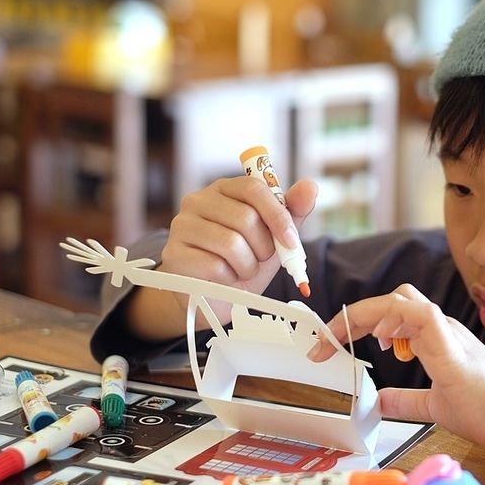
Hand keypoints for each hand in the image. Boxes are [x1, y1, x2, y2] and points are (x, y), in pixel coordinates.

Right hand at [124, 175, 316, 340]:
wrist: (215, 296)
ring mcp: (181, 226)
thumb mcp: (273, 236)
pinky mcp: (173, 255)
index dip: (277, 216)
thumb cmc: (244, 260)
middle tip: (260, 259)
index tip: (291, 241)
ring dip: (248, 265)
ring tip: (243, 270)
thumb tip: (310, 187)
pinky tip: (225, 279)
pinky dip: (229, 279)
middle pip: (245, 218)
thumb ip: (292, 212)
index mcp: (224, 189)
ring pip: (231, 243)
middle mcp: (197, 201)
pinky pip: (214, 266)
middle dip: (264, 247)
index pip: (254, 188)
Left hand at [309, 284, 484, 464]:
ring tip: (343, 339)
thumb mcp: (433, 406)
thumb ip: (407, 400)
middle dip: (353, 315)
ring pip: (402, 300)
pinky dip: (396, 319)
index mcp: (435, 338)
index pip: (391, 314)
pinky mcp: (453, 346)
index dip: (357, 324)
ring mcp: (448, 333)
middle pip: (392, 300)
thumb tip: (380, 400)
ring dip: (367, 315)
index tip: (330, 347)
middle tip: (325, 342)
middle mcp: (440, 328)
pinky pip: (421, 315)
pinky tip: (383, 341)